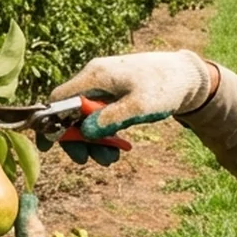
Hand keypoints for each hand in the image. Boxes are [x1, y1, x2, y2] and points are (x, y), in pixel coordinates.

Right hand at [49, 51, 215, 164]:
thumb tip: (84, 132)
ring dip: (93, 140)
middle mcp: (94, 78)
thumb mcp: (139, 106)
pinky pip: (99, 117)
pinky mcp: (113, 95)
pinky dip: (104, 134)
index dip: (50, 121)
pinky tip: (116, 149)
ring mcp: (103, 87)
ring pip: (85, 117)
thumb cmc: (165, 86)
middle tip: (87, 160)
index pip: (59, 98)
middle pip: (70, 111)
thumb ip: (111, 119)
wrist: (188, 77)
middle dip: (77, 138)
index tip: (49, 146)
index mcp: (95, 75)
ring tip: (110, 160)